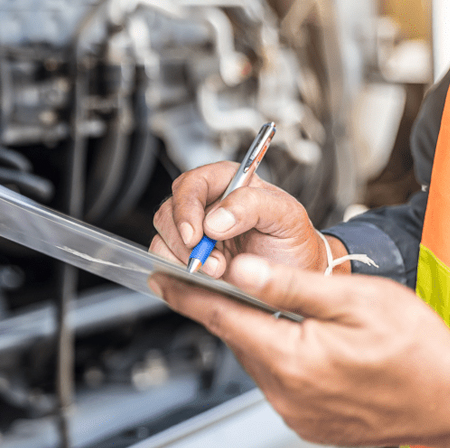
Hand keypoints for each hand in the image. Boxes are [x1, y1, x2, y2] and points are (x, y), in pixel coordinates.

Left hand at [149, 256, 449, 446]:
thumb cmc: (419, 350)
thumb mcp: (355, 301)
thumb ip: (290, 286)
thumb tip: (240, 271)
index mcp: (292, 358)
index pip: (221, 317)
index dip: (186, 294)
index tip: (159, 277)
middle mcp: (286, 392)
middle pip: (236, 336)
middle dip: (226, 305)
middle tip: (224, 276)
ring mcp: (296, 411)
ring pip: (255, 356)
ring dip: (255, 329)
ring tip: (275, 305)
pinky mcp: (308, 421)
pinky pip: (275, 379)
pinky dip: (275, 353)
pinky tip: (298, 338)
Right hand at [150, 161, 346, 276]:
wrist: (297, 276)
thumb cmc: (293, 241)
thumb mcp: (287, 216)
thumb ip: (253, 205)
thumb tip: (214, 220)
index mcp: (227, 183)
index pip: (192, 184)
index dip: (187, 208)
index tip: (198, 235)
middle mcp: (205, 205)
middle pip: (169, 212)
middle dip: (186, 242)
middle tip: (213, 262)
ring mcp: (194, 232)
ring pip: (162, 238)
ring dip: (184, 259)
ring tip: (218, 270)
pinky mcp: (187, 257)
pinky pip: (164, 260)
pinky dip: (178, 272)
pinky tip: (206, 277)